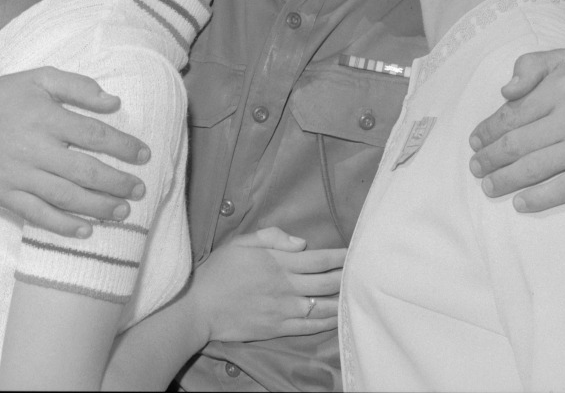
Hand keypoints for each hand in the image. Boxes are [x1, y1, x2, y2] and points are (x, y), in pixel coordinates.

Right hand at [0, 66, 151, 236]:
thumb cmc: (5, 95)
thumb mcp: (42, 77)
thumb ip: (79, 87)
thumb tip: (115, 102)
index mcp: (46, 118)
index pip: (94, 135)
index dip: (123, 146)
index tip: (144, 155)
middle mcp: (33, 149)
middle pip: (84, 171)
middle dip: (117, 183)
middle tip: (140, 190)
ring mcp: (17, 176)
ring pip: (64, 197)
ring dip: (97, 207)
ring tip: (122, 212)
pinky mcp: (3, 195)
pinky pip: (37, 215)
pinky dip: (62, 226)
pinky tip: (86, 230)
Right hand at [195, 227, 346, 340]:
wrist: (200, 307)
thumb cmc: (220, 270)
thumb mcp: (243, 242)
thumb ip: (273, 237)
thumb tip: (301, 242)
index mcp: (278, 262)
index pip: (318, 259)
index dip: (340, 256)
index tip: (355, 253)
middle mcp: (286, 286)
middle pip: (326, 282)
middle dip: (347, 277)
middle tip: (364, 273)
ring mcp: (283, 310)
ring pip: (322, 306)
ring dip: (341, 301)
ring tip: (358, 296)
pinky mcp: (277, 328)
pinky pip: (308, 327)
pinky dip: (326, 323)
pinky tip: (337, 318)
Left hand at [468, 49, 564, 210]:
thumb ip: (531, 66)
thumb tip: (504, 92)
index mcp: (561, 86)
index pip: (512, 115)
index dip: (488, 130)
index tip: (475, 141)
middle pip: (518, 144)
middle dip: (490, 158)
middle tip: (475, 167)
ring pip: (536, 168)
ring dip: (506, 180)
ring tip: (488, 187)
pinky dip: (540, 198)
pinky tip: (520, 203)